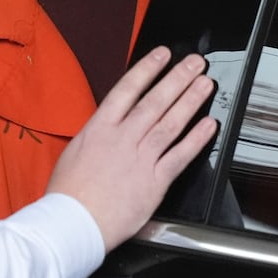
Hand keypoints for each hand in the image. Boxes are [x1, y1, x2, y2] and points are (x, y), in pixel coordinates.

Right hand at [46, 46, 217, 252]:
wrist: (74, 222)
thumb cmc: (69, 193)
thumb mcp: (75, 151)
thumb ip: (97, 136)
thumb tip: (109, 127)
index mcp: (99, 128)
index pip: (127, 89)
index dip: (147, 69)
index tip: (162, 55)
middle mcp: (122, 139)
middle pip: (155, 101)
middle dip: (177, 78)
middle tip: (195, 63)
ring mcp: (140, 159)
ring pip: (171, 123)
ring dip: (190, 101)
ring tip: (204, 85)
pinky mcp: (155, 182)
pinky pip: (180, 156)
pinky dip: (196, 139)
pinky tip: (208, 125)